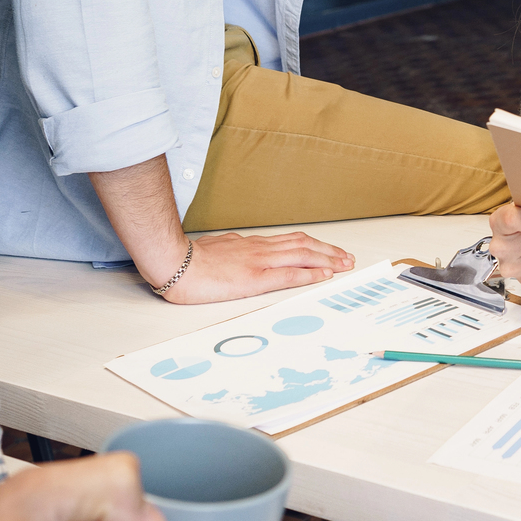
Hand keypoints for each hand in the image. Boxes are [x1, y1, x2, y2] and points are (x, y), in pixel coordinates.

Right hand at [157, 232, 354, 304]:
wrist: (173, 262)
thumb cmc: (188, 260)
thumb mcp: (215, 249)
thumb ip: (231, 250)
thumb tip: (237, 252)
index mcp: (250, 244)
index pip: (290, 241)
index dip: (313, 246)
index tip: (329, 251)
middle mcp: (259, 249)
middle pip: (303, 245)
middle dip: (328, 251)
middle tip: (347, 257)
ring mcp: (258, 262)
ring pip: (302, 256)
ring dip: (327, 260)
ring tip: (344, 264)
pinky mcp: (254, 278)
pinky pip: (288, 275)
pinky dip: (310, 274)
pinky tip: (324, 275)